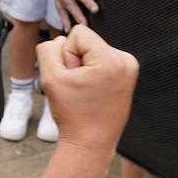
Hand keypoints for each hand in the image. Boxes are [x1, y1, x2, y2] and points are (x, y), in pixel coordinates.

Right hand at [37, 25, 137, 157]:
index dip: (67, 54)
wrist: (91, 144)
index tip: (72, 77)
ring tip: (86, 92)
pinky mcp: (128, 76)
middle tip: (79, 88)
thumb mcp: (50, 78)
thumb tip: (61, 40)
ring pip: (93, 51)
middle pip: (87, 41)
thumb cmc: (73, 115)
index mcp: (112, 60)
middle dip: (76, 62)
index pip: (78, 33)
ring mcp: (129, 69)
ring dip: (84, 68)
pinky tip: (93, 92)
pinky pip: (102, 61)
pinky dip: (94, 74)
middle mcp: (126, 61)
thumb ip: (48, 50)